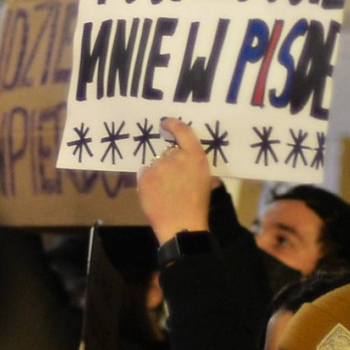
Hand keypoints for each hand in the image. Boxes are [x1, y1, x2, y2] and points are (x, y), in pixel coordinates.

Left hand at [137, 118, 211, 243]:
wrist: (182, 226)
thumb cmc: (198, 205)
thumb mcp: (206, 181)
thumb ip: (196, 165)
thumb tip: (188, 158)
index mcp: (195, 156)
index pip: (183, 131)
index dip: (172, 124)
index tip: (165, 123)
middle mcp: (176, 157)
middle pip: (167, 150)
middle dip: (167, 161)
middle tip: (171, 177)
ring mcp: (159, 166)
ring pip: (154, 163)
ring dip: (157, 172)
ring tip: (164, 190)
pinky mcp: (145, 177)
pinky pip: (144, 173)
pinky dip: (148, 181)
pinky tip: (155, 194)